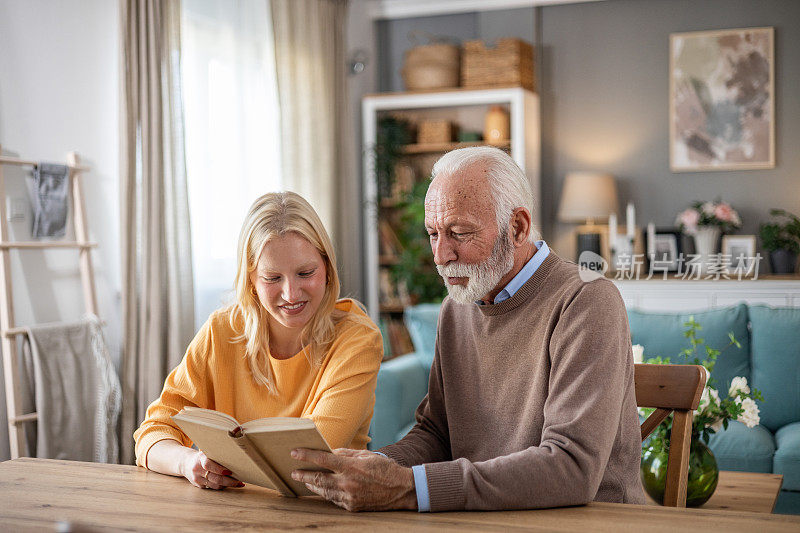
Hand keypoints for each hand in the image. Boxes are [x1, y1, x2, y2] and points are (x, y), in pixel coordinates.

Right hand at [180, 449, 243, 489]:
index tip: (229, 471)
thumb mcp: (206, 450)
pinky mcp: (198, 485)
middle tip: (239, 480)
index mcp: (200, 458)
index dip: (219, 469)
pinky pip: (212, 488)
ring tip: (237, 483)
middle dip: (229, 481)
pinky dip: (221, 486)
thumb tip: (235, 435)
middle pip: (215, 478)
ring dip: (227, 485)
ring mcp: (197, 478)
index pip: (208, 465)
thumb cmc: (202, 456)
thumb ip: (216, 449)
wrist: (186, 464)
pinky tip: (229, 484)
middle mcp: (197, 469)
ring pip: (215, 485)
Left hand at [290, 448, 416, 511]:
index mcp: (351, 466)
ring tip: (305, 480)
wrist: (401, 489)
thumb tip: (330, 452)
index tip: (294, 453)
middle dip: (303, 475)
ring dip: (312, 485)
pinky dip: (326, 493)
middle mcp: (347, 482)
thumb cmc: (384, 469)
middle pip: (318, 478)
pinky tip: (322, 489)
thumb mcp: (366, 455)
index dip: (306, 456)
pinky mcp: (352, 507)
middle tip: (294, 471)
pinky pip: (334, 499)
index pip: (322, 460)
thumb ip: (346, 454)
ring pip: (324, 491)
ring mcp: (349, 496)